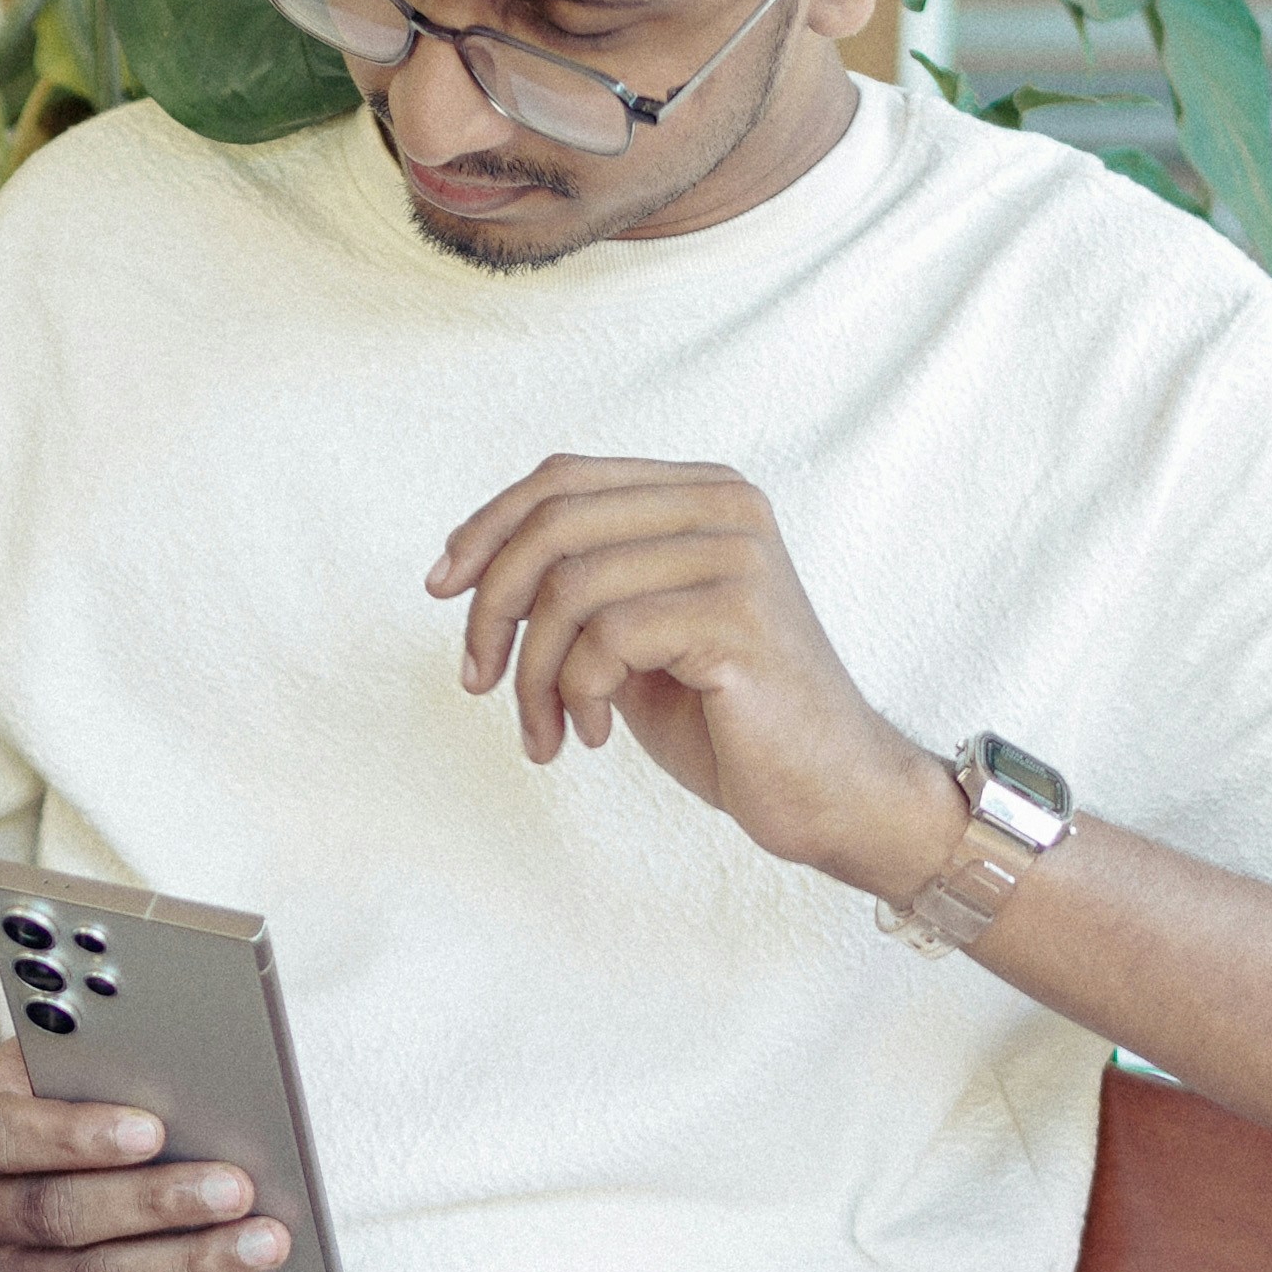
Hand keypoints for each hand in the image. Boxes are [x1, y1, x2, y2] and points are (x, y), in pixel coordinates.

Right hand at [0, 1048, 291, 1271]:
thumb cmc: (36, 1091)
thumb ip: (86, 1064)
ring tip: (260, 1239)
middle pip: (54, 1215)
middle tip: (236, 1186)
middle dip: (153, 1203)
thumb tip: (185, 1077)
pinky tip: (235, 1264)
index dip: (74, 1135)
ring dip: (186, 1260)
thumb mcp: (40, 1061)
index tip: (152, 1128)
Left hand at [429, 452, 958, 896]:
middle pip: (555, 523)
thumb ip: (577, 590)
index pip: (563, 479)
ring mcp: (736, 555)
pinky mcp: (737, 616)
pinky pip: (606, 638)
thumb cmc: (729, 723)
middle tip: (477, 680)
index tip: (442, 588)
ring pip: (569, 587)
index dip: (487, 527)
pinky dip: (577, 693)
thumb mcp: (635, 638)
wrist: (830, 793)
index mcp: (701, 494)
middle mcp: (724, 506)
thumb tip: (472, 568)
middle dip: (492, 608)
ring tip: (546, 729)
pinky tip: (593, 734)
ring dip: (533, 673)